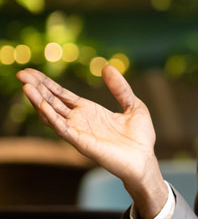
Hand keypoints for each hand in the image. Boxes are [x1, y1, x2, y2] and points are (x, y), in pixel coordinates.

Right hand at [16, 65, 167, 216]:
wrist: (145, 160)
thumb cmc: (140, 137)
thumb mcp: (134, 105)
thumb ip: (120, 88)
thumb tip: (107, 67)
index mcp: (90, 111)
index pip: (62, 95)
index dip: (47, 83)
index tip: (32, 72)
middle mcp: (80, 121)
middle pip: (52, 101)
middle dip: (37, 88)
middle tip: (22, 73)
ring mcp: (79, 132)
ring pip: (52, 114)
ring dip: (39, 101)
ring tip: (26, 86)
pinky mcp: (82, 143)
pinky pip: (63, 129)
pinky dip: (51, 118)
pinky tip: (42, 106)